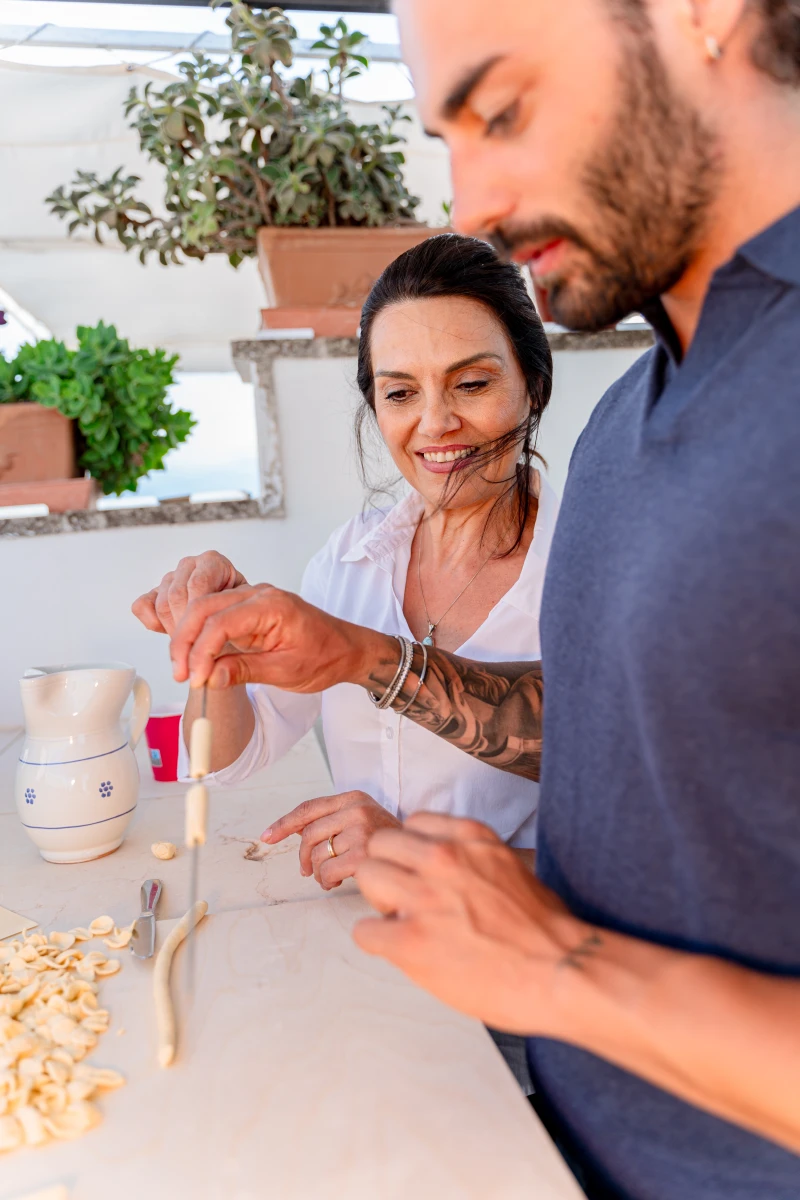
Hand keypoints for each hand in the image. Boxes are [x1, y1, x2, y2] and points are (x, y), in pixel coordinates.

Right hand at [132, 552, 247, 636]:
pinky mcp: (154, 592)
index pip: (198, 584)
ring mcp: (170, 577)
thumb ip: (232, 619)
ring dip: (173, 629)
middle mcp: (190, 565)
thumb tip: (213, 640)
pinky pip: (142, 606)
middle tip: (197, 648)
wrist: (233, 620)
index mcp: (214, 562)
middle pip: (176, 595)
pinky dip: (152, 623)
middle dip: (185, 627)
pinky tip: (170, 632)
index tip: (204, 639)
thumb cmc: (242, 616)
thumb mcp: (247, 614)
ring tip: (190, 645)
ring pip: (160, 604)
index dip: (198, 615)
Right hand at [168, 583, 385, 690]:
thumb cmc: (326, 656)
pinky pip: (214, 616)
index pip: (220, 621)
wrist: (347, 649)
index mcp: (272, 605)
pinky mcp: (248, 610)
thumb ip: (245, 670)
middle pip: (204, 608)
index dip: (200, 651)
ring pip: (204, 609)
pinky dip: (200, 636)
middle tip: (180, 674)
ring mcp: (252, 599)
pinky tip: (195, 658)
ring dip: (189, 638)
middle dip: (185, 641)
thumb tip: (208, 677)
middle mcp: (259, 594)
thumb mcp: (287, 671)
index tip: (194, 678)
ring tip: (185, 670)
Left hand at [262, 791, 399, 890]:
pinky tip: (336, 882)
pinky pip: (327, 871)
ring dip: (318, 872)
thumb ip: (330, 820)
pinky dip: (326, 881)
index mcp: (353, 798)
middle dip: (303, 856)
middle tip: (306, 870)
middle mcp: (357, 810)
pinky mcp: (363, 855)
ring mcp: (361, 831)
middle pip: (309, 834)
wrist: (420, 854)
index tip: (267, 835)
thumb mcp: (360, 819)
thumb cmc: (386, 841)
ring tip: (329, 877)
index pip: (309, 808)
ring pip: (318, 855)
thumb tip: (292, 828)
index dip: (284, 823)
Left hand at [353, 813, 585, 1034]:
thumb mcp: (509, 866)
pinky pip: (364, 931)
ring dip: (380, 902)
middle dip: (390, 871)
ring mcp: (423, 897)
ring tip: (404, 923)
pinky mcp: (411, 940)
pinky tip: (403, 952)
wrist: (562, 971)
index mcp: (468, 837)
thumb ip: (470, 859)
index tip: (425, 874)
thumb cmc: (543, 927)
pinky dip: (378, 942)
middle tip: (408, 900)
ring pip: (365, 876)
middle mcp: (442, 857)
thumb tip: (441, 869)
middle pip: (380, 844)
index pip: (413, 822)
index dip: (415, 852)